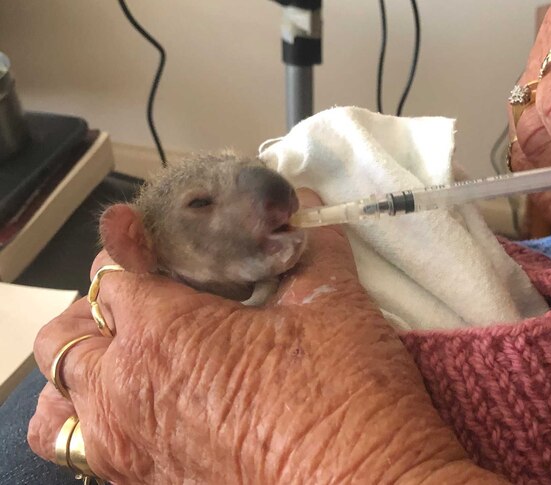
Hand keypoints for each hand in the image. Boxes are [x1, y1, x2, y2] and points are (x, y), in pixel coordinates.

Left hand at [28, 190, 505, 483]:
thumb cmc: (349, 402)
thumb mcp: (334, 305)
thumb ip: (309, 246)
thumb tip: (305, 211)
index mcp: (164, 336)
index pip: (113, 275)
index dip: (134, 250)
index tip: (149, 241)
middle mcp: (126, 393)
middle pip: (68, 334)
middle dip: (100, 309)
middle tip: (150, 301)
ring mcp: (127, 447)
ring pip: (59, 401)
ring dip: (85, 371)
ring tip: (132, 360)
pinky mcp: (145, 484)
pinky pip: (85, 449)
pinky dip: (95, 422)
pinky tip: (147, 408)